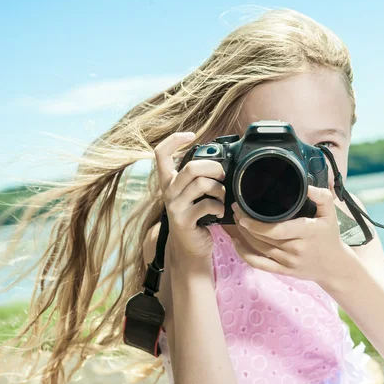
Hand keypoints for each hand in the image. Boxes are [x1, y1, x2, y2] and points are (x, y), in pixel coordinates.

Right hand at [154, 132, 225, 272]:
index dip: (174, 139)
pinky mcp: (184, 220)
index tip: (191, 135)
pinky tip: (220, 212)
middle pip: (190, 167)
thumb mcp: (194, 194)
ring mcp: (174, 206)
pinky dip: (219, 206)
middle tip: (223, 175)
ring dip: (219, 188)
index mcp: (169, 181)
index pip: (161, 153)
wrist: (191, 247)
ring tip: (223, 196)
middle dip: (213, 167)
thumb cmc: (197, 216)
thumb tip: (222, 160)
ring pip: (201, 184)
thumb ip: (200, 177)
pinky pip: (207, 205)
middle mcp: (168, 191)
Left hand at [231, 186, 354, 286]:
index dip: (256, 223)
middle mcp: (295, 248)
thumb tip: (306, 186)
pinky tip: (236, 243)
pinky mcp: (283, 271)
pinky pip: (259, 264)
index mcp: (306, 232)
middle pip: (263, 238)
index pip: (276, 230)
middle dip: (245, 224)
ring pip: (258, 248)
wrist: (334, 266)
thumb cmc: (329, 236)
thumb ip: (322, 197)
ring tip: (237, 220)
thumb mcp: (331, 214)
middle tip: (236, 209)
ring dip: (243, 234)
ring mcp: (288, 262)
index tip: (242, 212)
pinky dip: (244, 254)